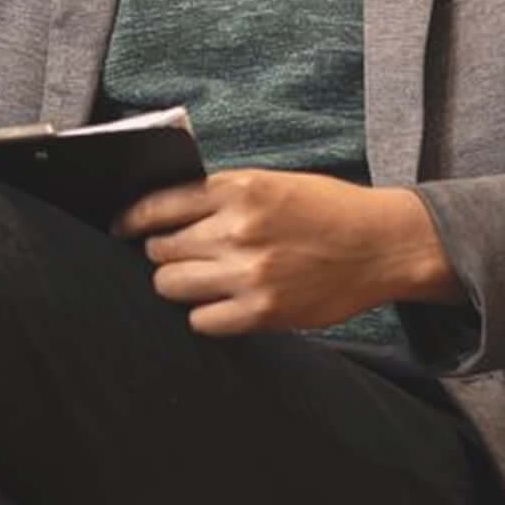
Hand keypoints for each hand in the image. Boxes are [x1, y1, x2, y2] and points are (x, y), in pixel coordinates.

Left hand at [116, 171, 460, 336]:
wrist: (383, 244)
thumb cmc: (327, 210)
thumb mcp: (271, 184)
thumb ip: (220, 196)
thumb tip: (165, 212)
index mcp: (236, 190)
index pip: (156, 206)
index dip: (131, 220)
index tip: (121, 229)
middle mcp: (236, 230)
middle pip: (158, 250)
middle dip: (161, 252)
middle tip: (177, 255)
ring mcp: (248, 274)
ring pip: (171, 285)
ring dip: (178, 283)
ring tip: (199, 279)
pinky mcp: (263, 312)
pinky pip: (202, 321)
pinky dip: (205, 314)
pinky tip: (222, 303)